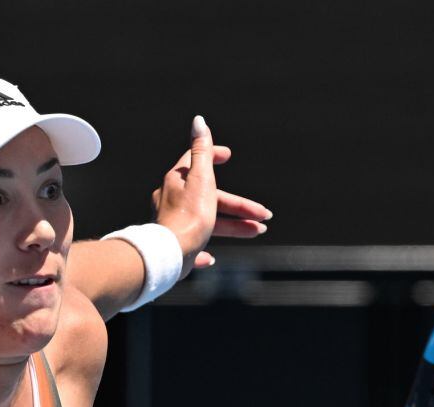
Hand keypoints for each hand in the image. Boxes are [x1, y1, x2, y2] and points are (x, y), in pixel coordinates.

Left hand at [152, 116, 272, 277]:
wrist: (170, 255)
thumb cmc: (188, 216)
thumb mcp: (201, 179)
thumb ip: (202, 151)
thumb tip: (198, 120)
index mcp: (177, 182)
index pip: (197, 162)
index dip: (214, 156)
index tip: (228, 155)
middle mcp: (172, 201)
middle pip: (212, 199)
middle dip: (240, 206)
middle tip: (263, 215)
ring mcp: (173, 225)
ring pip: (209, 223)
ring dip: (235, 227)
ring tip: (258, 231)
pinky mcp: (175, 248)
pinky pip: (193, 247)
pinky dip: (205, 250)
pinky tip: (211, 258)